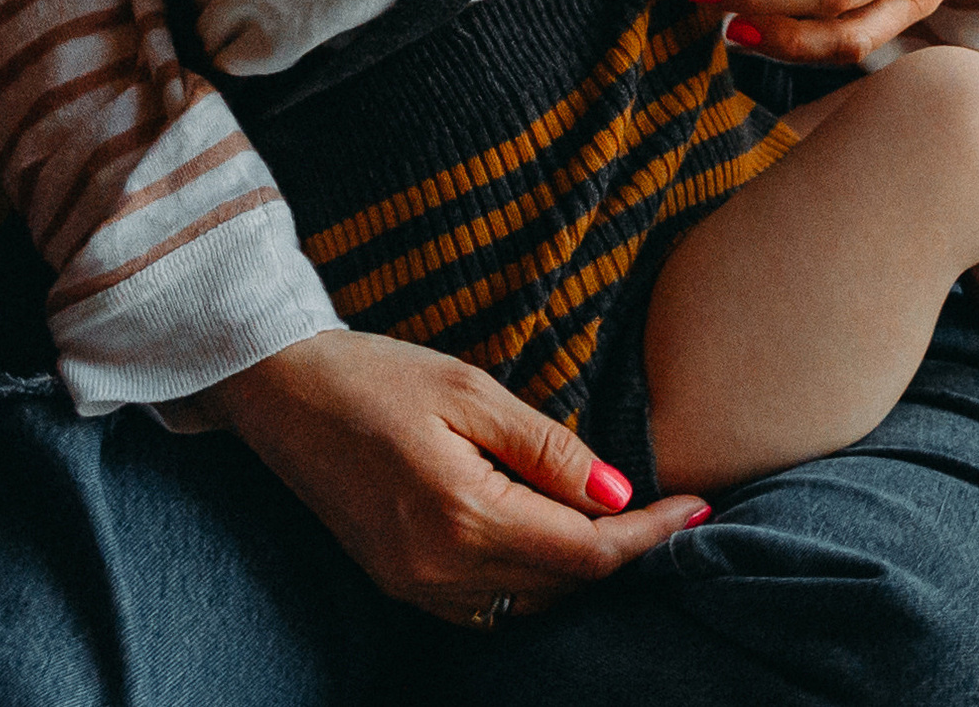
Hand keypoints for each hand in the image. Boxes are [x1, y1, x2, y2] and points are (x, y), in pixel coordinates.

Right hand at [200, 331, 707, 624]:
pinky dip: (533, 579)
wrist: (278, 390)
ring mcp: (414, 585)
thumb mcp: (469, 390)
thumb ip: (547, 446)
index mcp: (462, 516)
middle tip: (675, 509)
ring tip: (625, 521)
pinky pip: (489, 606)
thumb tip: (619, 491)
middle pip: (566, 583)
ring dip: (582, 568)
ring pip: (531, 600)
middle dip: (627, 550)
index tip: (700, 506)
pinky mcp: (398, 582)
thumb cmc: (374, 373)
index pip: (588, 550)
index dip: (652, 535)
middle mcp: (439, 569)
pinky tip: (551, 536)